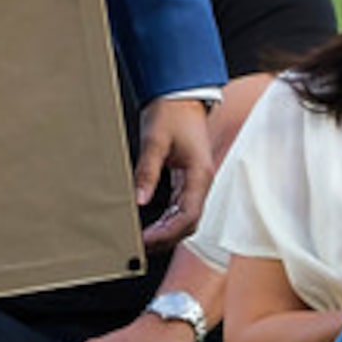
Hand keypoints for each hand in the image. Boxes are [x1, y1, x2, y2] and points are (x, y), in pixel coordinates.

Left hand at [135, 95, 217, 246]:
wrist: (180, 95)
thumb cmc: (171, 112)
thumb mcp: (155, 140)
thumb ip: (147, 171)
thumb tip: (140, 199)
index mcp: (200, 173)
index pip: (190, 215)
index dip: (169, 232)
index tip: (148, 240)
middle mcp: (202, 181)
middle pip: (189, 222)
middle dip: (167, 237)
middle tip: (142, 246)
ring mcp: (196, 181)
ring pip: (186, 217)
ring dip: (167, 231)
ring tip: (144, 239)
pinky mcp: (188, 178)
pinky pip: (181, 206)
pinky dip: (168, 219)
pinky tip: (153, 224)